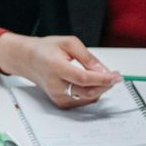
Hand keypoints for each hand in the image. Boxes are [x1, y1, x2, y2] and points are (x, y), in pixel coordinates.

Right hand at [0, 33, 120, 107]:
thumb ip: (87, 57)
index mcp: (56, 67)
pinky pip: (82, 101)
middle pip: (87, 91)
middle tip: (114, 76)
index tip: (116, 76)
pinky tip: (92, 84)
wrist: (28, 60)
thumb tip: (103, 70)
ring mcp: (57, 96)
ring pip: (87, 98)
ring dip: (100, 89)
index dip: (103, 79)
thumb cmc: (46, 50)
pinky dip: (91, 94)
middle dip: (105, 85)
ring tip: (103, 78)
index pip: (84, 78)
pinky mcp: (59, 102)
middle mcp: (55, 85)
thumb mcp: (68, 43)